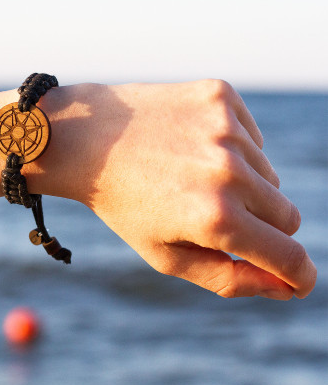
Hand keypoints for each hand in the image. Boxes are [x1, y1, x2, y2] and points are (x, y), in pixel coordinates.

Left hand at [41, 80, 316, 299]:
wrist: (85, 138)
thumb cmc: (124, 204)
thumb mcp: (167, 255)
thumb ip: (229, 279)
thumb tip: (284, 287)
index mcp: (215, 218)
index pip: (289, 256)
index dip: (299, 275)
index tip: (298, 281)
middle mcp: (229, 171)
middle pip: (287, 216)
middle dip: (262, 228)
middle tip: (217, 218)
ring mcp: (227, 128)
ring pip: (270, 176)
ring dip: (244, 186)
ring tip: (191, 178)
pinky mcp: (220, 96)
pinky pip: (252, 138)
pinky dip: (233, 149)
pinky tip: (191, 147)